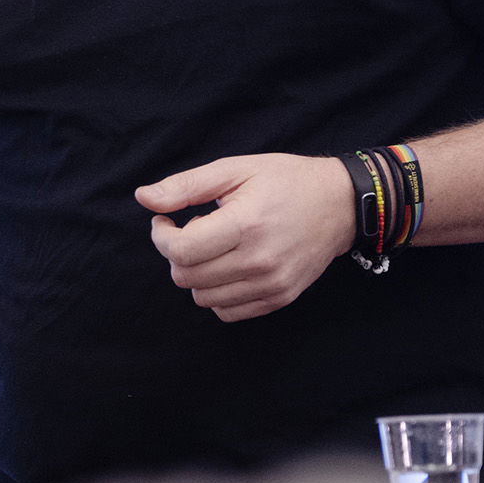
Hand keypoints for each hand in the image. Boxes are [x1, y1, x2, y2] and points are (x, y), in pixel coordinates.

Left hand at [136, 153, 353, 322]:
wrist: (340, 204)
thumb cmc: (285, 181)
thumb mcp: (234, 170)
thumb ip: (186, 186)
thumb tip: (144, 198)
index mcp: (245, 225)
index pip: (180, 251)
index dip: (161, 237)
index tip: (165, 221)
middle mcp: (259, 261)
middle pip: (187, 277)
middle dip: (175, 254)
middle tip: (189, 231)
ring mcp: (271, 285)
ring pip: (203, 298)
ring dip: (196, 274)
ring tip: (213, 247)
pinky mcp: (279, 299)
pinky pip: (227, 312)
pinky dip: (217, 292)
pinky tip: (227, 266)